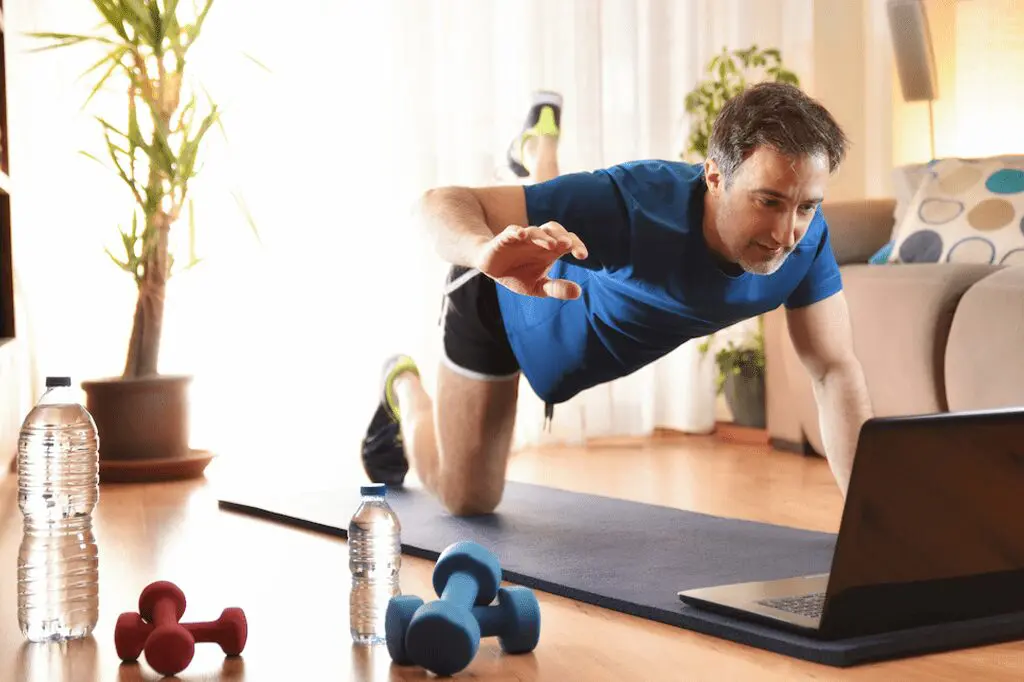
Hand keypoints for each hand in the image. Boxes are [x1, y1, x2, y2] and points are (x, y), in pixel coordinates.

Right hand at [474, 221, 588, 298]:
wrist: (492, 270)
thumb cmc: (518, 275)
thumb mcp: (538, 286)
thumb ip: (557, 288)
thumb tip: (578, 292)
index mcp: (550, 250)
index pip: (567, 241)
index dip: (576, 245)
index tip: (583, 255)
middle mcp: (538, 241)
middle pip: (554, 230)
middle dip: (561, 235)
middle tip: (567, 245)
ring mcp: (521, 238)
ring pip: (535, 231)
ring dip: (543, 236)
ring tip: (551, 245)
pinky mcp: (504, 239)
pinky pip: (511, 232)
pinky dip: (517, 232)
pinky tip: (522, 235)